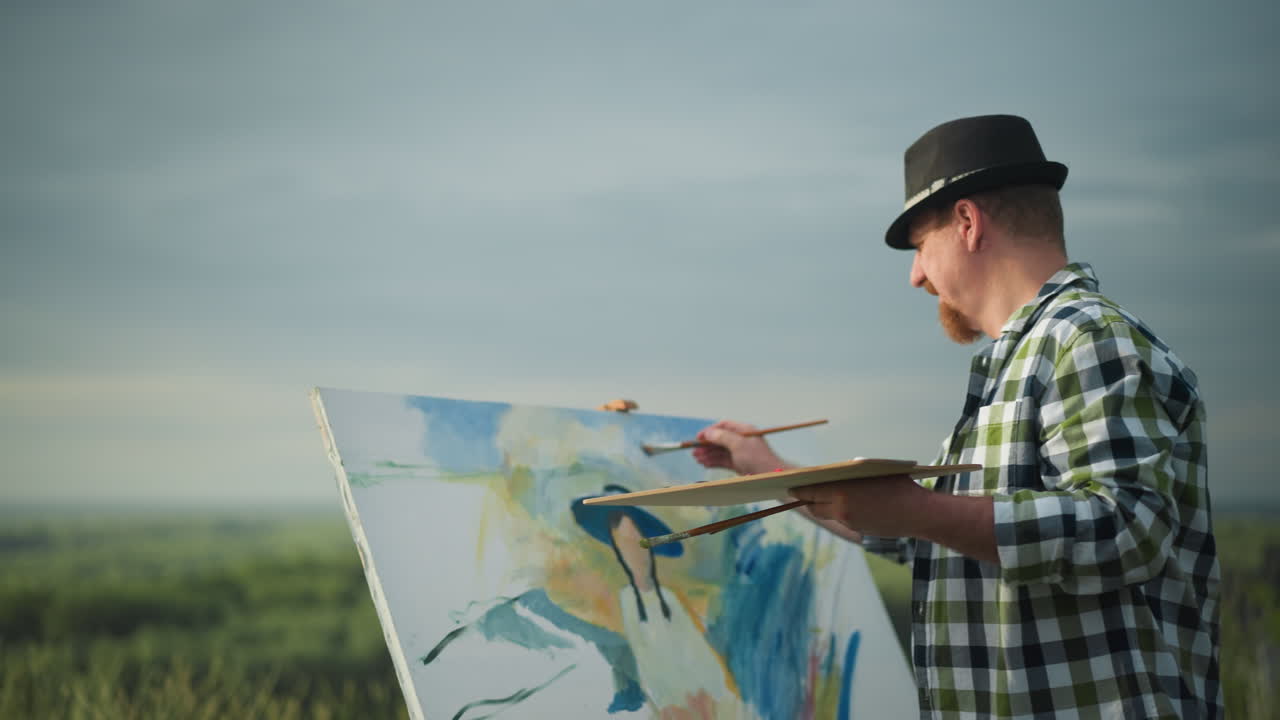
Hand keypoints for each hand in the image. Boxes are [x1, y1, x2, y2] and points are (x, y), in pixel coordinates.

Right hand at [691, 420, 785, 475]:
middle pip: (720, 439)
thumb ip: (722, 437)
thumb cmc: (758, 458)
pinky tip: (705, 464)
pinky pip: (724, 461)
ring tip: (696, 458)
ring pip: (721, 451)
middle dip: (707, 444)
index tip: (699, 437)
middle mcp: (742, 440)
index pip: (724, 426)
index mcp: (744, 431)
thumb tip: (708, 432)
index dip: (710, 431)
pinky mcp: (740, 464)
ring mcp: (741, 453)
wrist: (772, 477)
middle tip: (694, 450)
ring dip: (708, 454)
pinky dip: (714, 462)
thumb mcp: (738, 444)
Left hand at [788, 474, 928, 537]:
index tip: (788, 485)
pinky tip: (842, 505)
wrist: (919, 513)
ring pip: (827, 514)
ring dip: (820, 507)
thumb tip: (836, 471)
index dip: (798, 488)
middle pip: (813, 506)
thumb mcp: (872, 472)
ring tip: (815, 499)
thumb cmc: (899, 485)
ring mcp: (849, 521)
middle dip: (806, 499)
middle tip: (798, 493)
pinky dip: (839, 512)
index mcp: (841, 490)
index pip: (809, 490)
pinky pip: (842, 519)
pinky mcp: (858, 530)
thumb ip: (851, 473)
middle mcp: (841, 508)